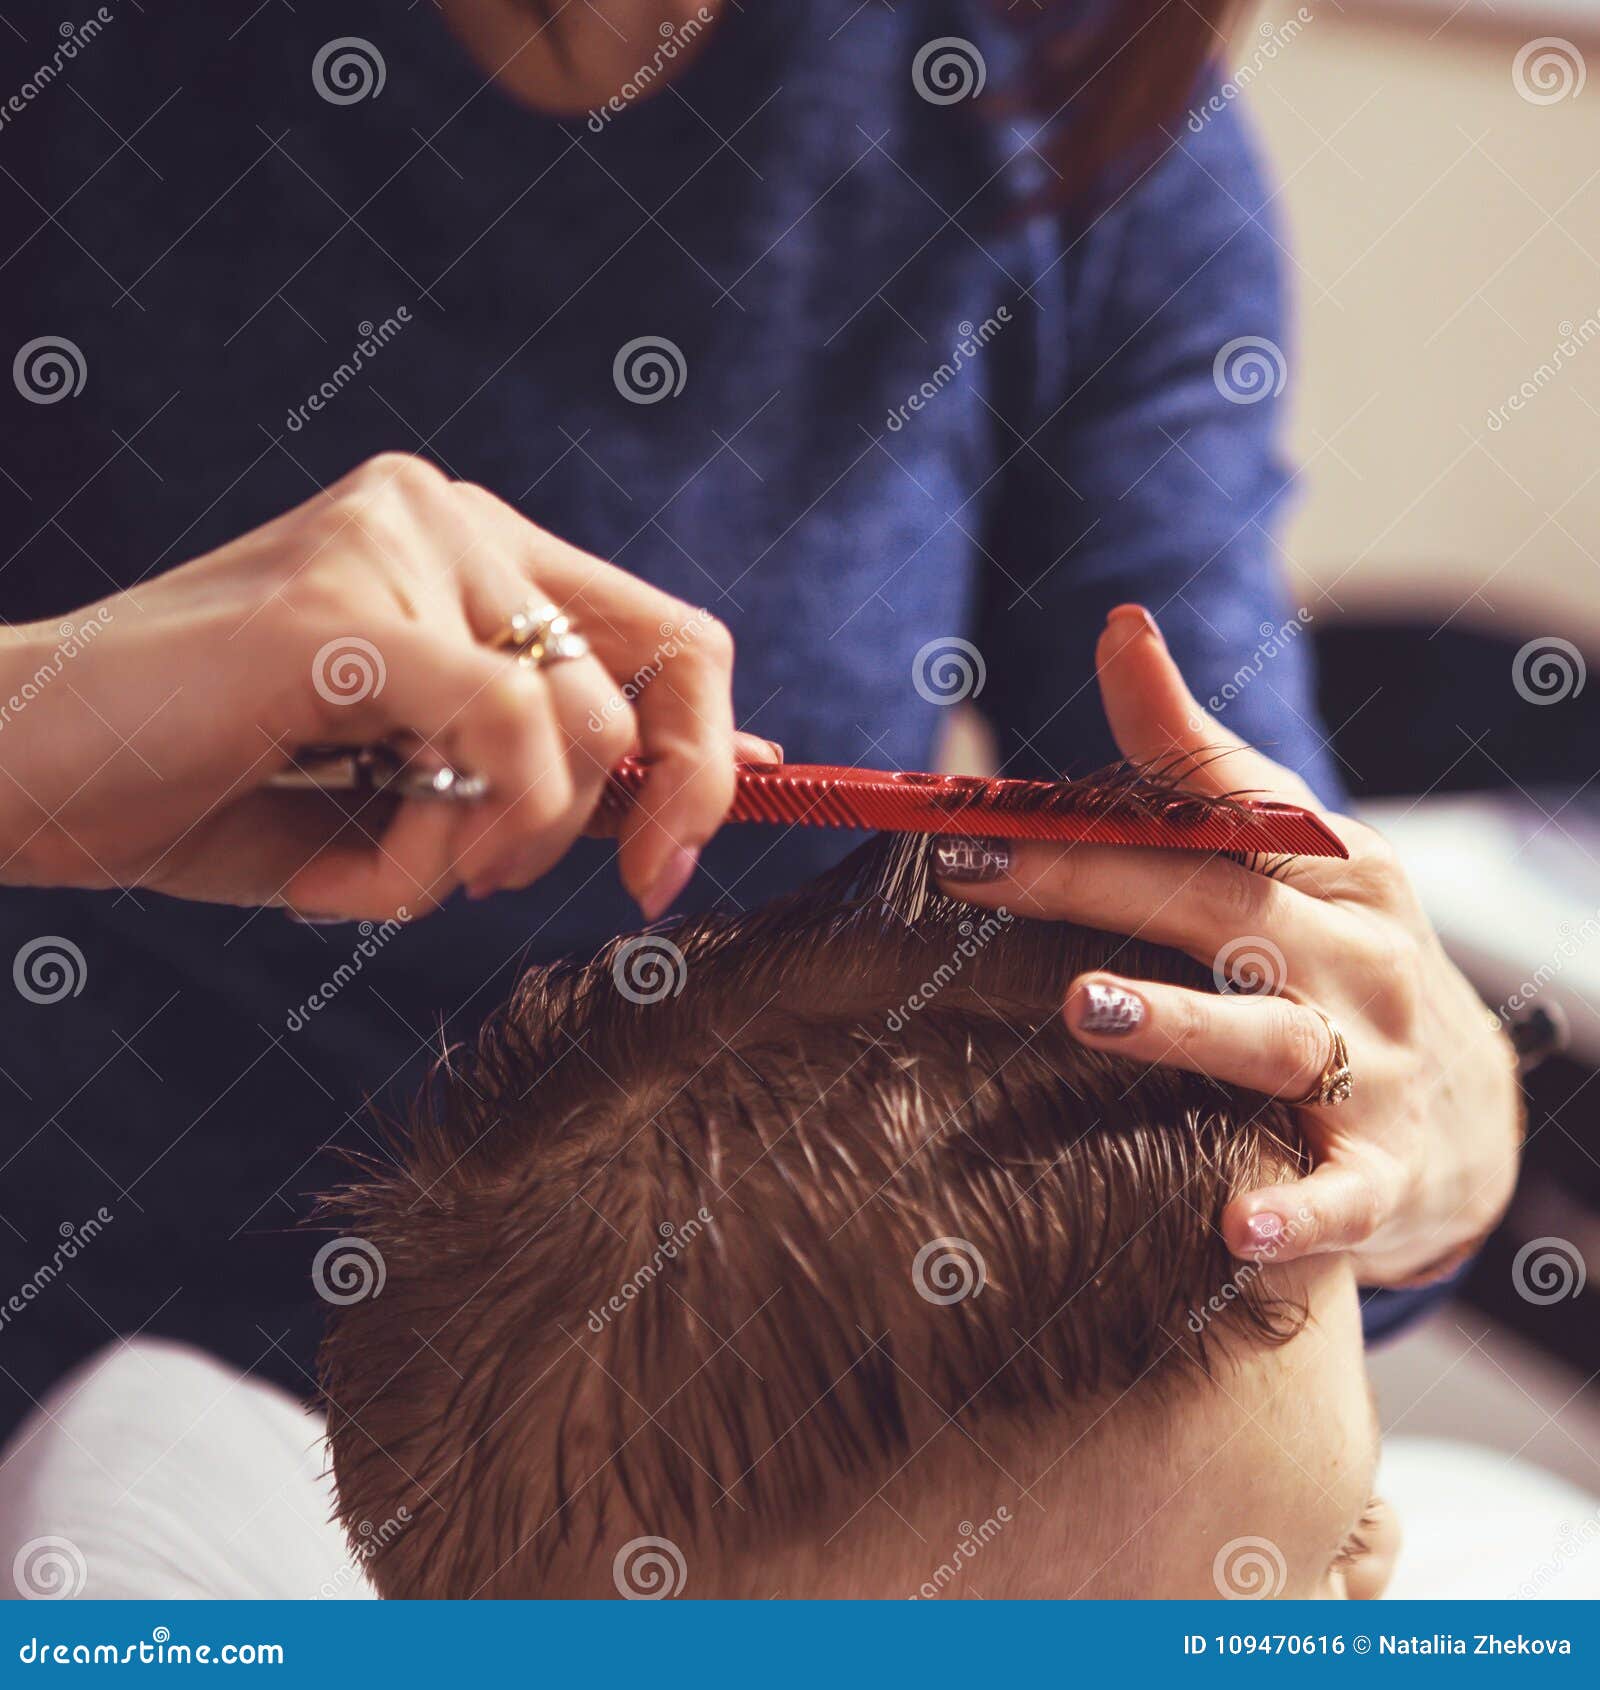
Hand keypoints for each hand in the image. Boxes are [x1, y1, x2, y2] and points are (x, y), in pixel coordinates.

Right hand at [0, 453, 770, 920]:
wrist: (18, 775)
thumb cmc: (204, 788)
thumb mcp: (413, 795)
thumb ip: (545, 778)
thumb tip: (693, 795)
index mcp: (466, 547)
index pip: (664, 633)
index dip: (709, 752)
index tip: (673, 858)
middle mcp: (446, 516)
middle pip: (669, 666)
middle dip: (661, 809)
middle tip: (591, 891)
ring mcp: (399, 541)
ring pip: (584, 729)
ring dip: (499, 852)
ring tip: (381, 873)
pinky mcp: (351, 603)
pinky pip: (508, 732)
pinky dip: (455, 843)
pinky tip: (353, 874)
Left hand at [935, 604, 1521, 1286]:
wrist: (1476, 1115)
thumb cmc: (1344, 959)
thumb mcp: (1298, 856)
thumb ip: (1200, 762)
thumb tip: (1121, 626)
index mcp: (1333, 871)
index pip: (1215, 818)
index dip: (1098, 805)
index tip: (973, 810)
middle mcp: (1355, 958)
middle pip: (1217, 908)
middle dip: (1092, 886)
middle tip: (976, 872)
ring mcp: (1372, 1068)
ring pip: (1268, 1039)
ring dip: (1179, 1022)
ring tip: (1085, 1007)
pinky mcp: (1383, 1175)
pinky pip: (1339, 1195)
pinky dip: (1296, 1211)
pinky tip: (1237, 1227)